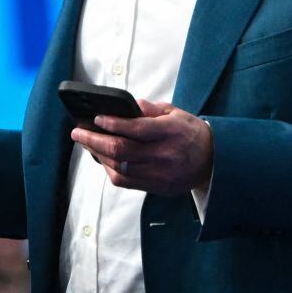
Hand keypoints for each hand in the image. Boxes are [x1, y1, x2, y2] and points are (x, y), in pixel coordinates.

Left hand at [71, 99, 213, 195]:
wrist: (213, 163)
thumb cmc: (192, 134)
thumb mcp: (176, 114)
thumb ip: (152, 110)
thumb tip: (129, 105)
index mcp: (170, 133)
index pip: (136, 129)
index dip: (113, 124)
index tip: (96, 118)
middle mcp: (163, 155)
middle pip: (121, 151)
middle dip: (94, 140)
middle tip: (78, 132)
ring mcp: (158, 175)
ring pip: (119, 168)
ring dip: (97, 155)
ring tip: (86, 142)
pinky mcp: (156, 187)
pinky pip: (125, 181)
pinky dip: (109, 170)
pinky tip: (102, 158)